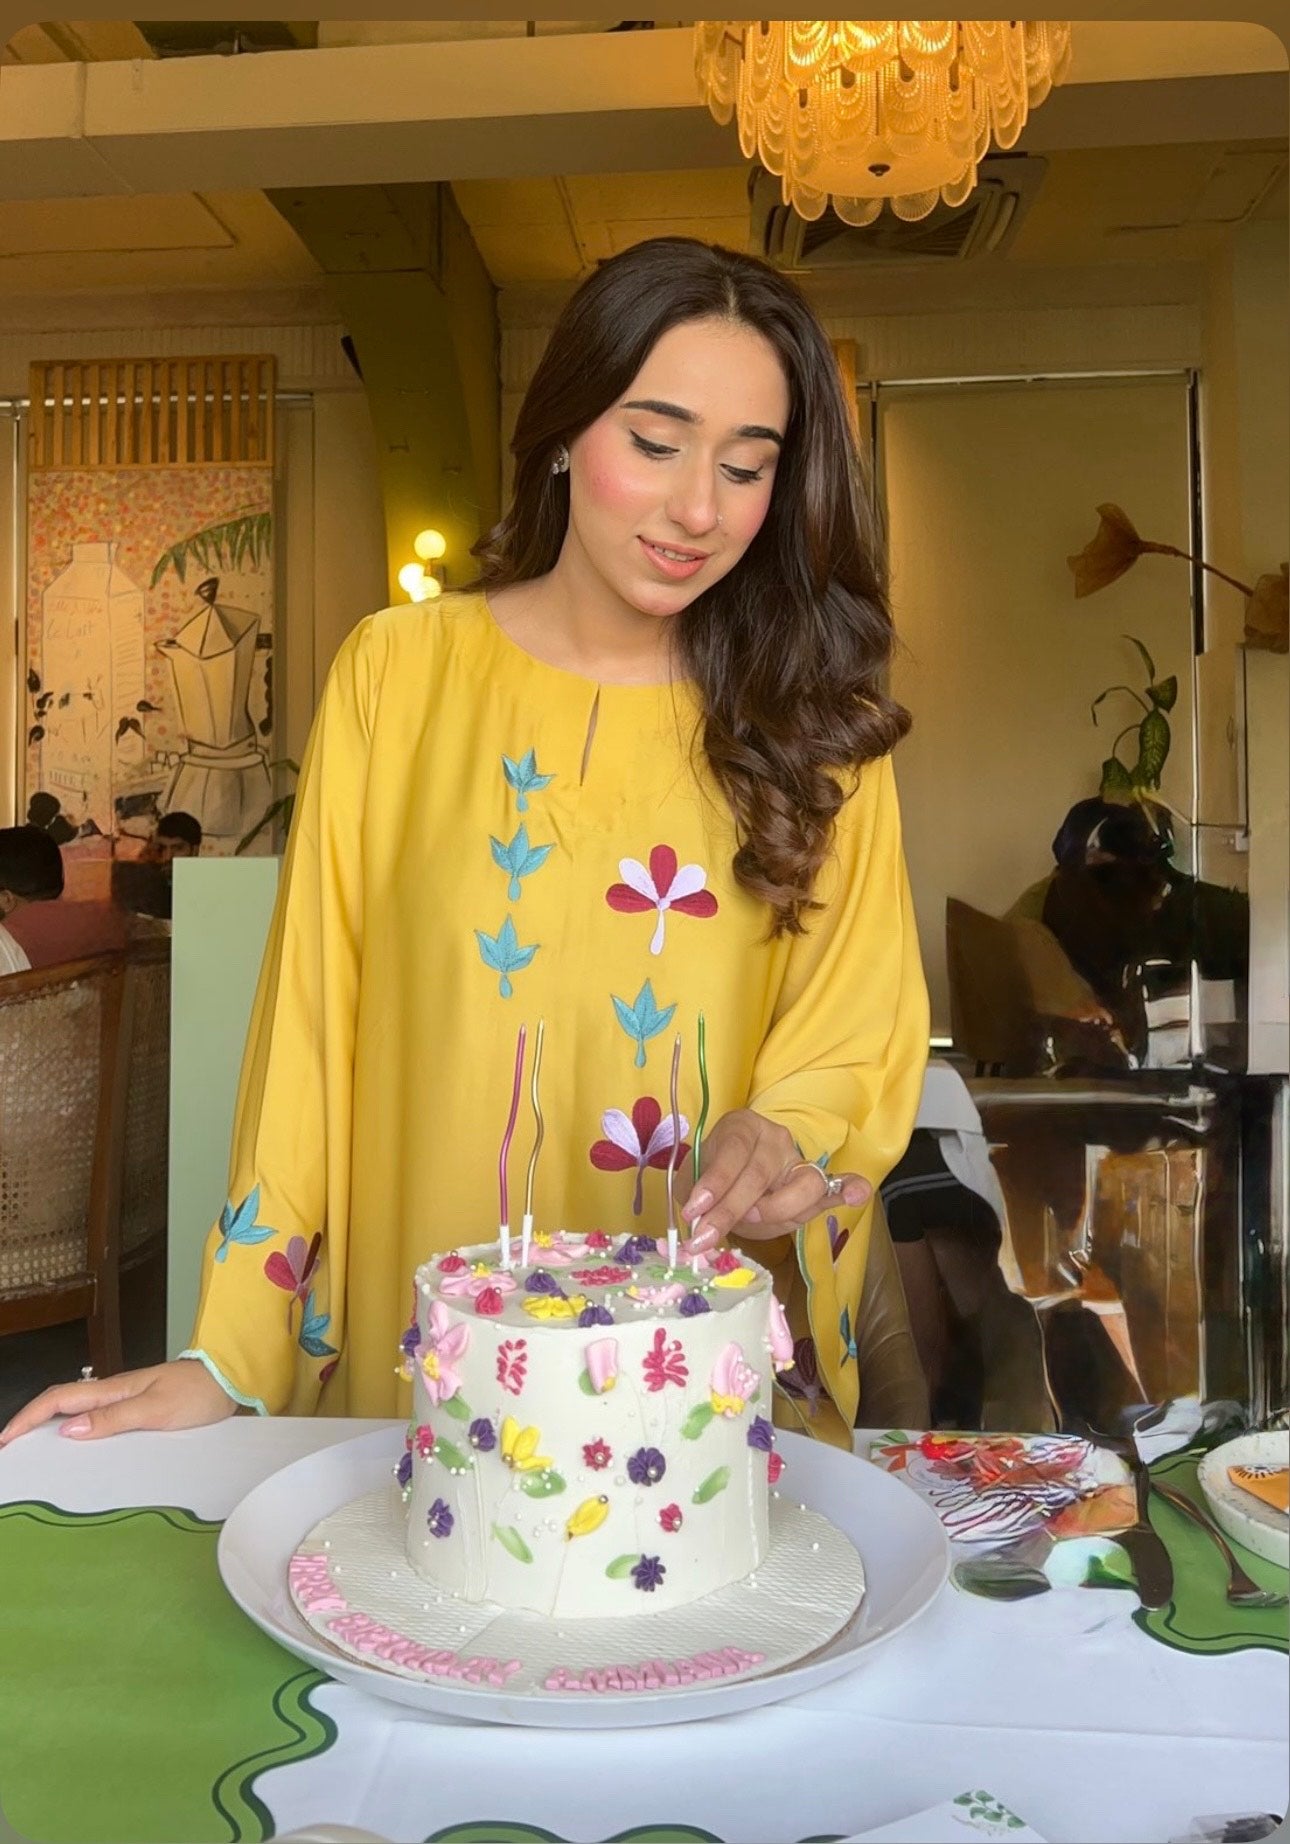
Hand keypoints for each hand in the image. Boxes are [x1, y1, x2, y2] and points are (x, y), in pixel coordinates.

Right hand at [0, 1358, 238, 1445]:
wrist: (229, 1381)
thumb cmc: (197, 1394)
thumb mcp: (156, 1410)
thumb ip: (113, 1420)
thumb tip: (66, 1430)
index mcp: (113, 1389)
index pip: (58, 1399)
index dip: (27, 1418)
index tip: (5, 1440)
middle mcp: (114, 1392)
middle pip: (60, 1403)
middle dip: (30, 1423)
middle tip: (11, 1450)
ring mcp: (125, 1400)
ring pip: (76, 1411)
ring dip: (50, 1428)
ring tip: (33, 1453)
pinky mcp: (137, 1409)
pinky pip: (96, 1419)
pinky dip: (76, 1431)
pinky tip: (75, 1449)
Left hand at [680, 1108, 869, 1250]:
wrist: (735, 1176)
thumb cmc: (713, 1179)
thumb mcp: (695, 1181)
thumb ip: (698, 1199)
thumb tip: (699, 1222)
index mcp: (741, 1127)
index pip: (732, 1152)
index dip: (714, 1183)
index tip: (695, 1210)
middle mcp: (773, 1138)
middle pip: (760, 1172)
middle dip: (732, 1208)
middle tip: (707, 1235)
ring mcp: (797, 1160)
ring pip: (800, 1184)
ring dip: (776, 1209)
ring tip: (750, 1221)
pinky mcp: (814, 1184)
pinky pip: (835, 1185)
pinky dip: (849, 1188)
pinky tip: (856, 1194)